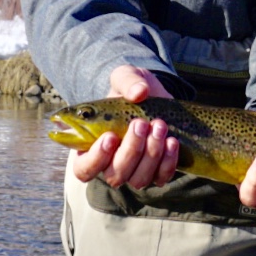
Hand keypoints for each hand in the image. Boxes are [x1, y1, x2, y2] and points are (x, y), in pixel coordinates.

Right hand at [71, 64, 178, 188]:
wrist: (156, 94)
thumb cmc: (130, 88)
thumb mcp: (125, 76)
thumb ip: (128, 80)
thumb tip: (139, 92)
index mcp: (91, 146)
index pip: (83, 168)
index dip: (95, 158)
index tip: (110, 136)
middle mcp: (111, 164)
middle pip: (115, 175)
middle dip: (131, 150)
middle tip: (141, 123)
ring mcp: (135, 171)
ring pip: (138, 179)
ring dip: (151, 154)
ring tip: (160, 126)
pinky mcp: (157, 172)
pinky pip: (161, 177)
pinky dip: (167, 162)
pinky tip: (172, 141)